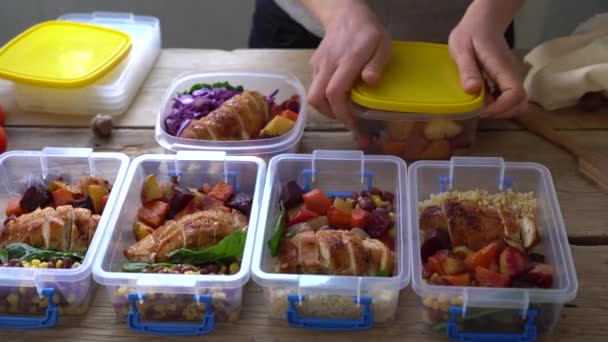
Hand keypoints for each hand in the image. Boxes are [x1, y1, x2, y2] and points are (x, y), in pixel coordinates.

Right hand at [307, 0, 390, 126]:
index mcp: (347, 60)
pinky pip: (314, 86)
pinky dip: (323, 97)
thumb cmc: (368, 33)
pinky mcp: (314, 65)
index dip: (341, 112)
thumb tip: (370, 82)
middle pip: (317, 98)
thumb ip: (377, 64)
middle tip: (346, 118)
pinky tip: (337, 96)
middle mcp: (328, 64)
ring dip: (326, 108)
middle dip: (331, 114)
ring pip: (312, 95)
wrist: (346, 15)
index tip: (352, 121)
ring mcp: (318, 64)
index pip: (334, 92)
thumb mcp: (382, 45)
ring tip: (342, 109)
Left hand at [449, 1, 527, 118]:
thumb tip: (472, 90)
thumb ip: (467, 69)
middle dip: (501, 113)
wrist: (482, 22)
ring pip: (516, 103)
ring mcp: (510, 78)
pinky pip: (507, 99)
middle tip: (479, 112)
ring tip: (478, 107)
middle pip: (520, 103)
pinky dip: (496, 105)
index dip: (499, 108)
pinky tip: (480, 100)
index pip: (514, 95)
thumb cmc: (471, 34)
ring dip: (499, 111)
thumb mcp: (462, 49)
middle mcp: (511, 75)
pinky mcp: (505, 81)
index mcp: (503, 69)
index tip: (480, 111)